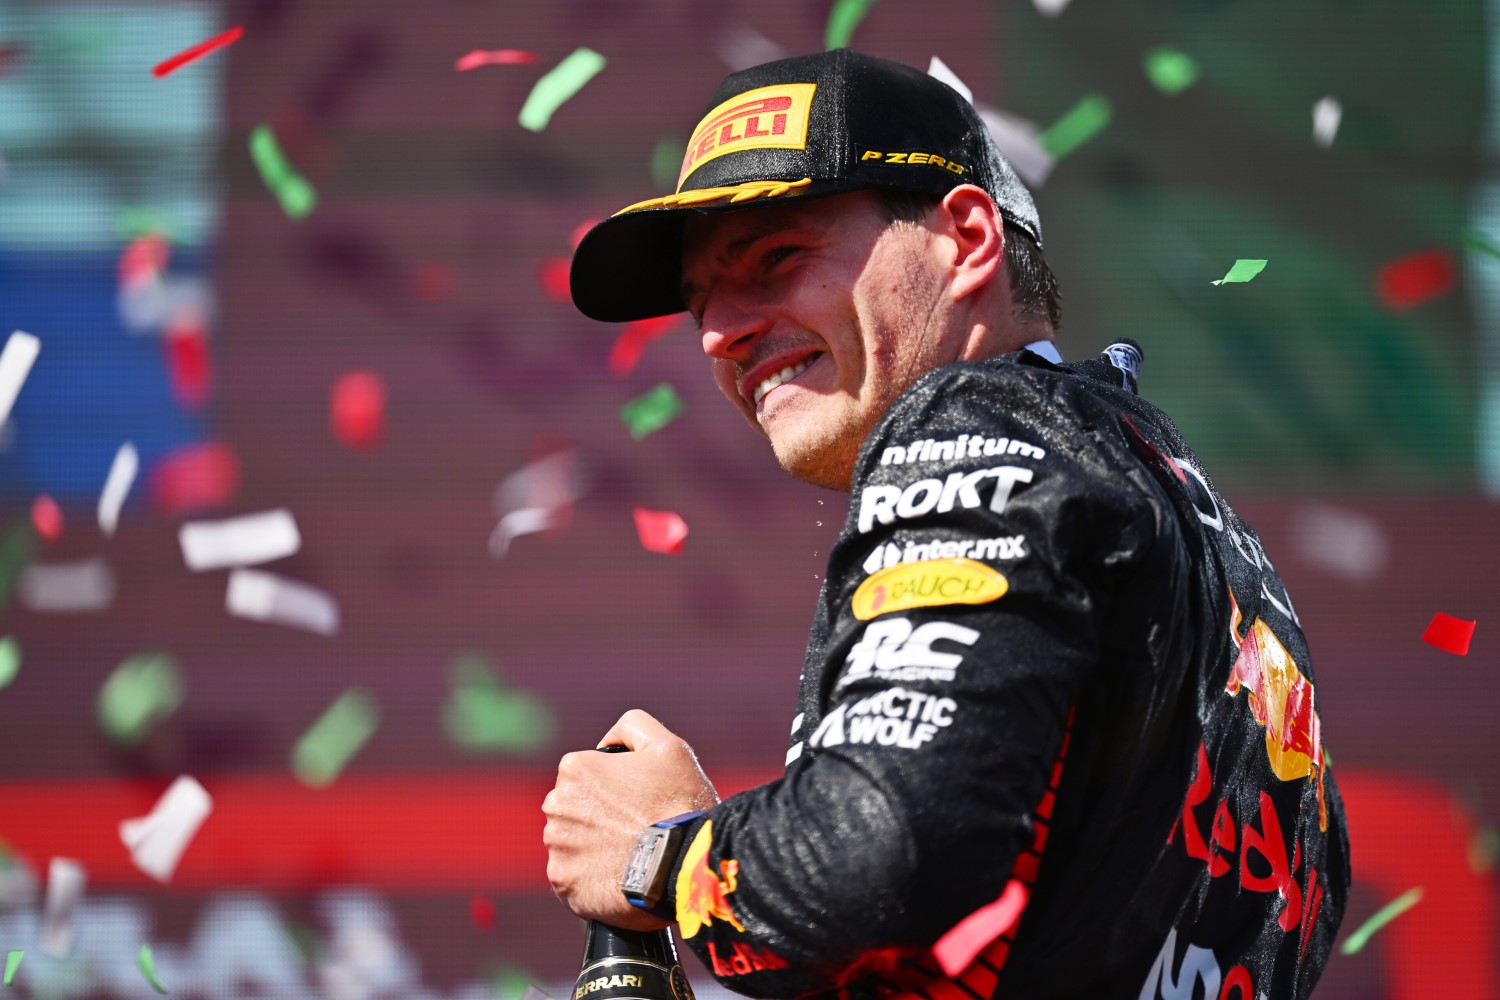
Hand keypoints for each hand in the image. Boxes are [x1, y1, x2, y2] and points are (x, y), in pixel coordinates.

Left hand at [543, 709, 719, 928]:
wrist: (683, 865)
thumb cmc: (678, 803)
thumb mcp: (667, 746)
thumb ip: (632, 727)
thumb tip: (606, 742)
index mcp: (574, 769)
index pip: (588, 776)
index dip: (616, 789)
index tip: (638, 803)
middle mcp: (556, 806)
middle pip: (577, 810)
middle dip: (599, 818)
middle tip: (635, 830)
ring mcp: (557, 848)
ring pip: (574, 845)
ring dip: (595, 849)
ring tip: (630, 857)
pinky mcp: (563, 884)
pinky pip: (574, 879)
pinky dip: (592, 880)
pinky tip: (620, 878)